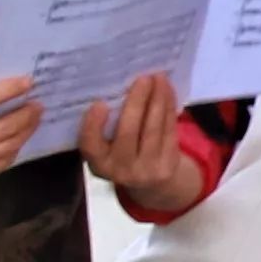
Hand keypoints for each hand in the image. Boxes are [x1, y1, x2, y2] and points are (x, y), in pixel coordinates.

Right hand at [0, 75, 40, 187]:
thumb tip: (8, 93)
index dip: (8, 90)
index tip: (27, 82)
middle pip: (3, 127)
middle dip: (25, 115)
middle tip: (37, 105)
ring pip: (8, 146)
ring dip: (26, 131)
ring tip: (34, 119)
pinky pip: (4, 162)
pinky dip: (15, 148)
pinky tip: (20, 137)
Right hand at [79, 73, 199, 211]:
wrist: (151, 184)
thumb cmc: (121, 154)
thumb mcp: (105, 149)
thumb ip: (104, 126)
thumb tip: (115, 86)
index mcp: (99, 164)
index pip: (91, 146)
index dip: (93, 126)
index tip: (99, 103)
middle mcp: (121, 170)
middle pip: (128, 133)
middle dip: (137, 102)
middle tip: (143, 78)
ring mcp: (147, 169)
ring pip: (153, 129)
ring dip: (157, 99)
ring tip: (158, 77)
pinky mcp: (169, 164)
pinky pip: (169, 130)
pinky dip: (169, 107)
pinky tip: (167, 91)